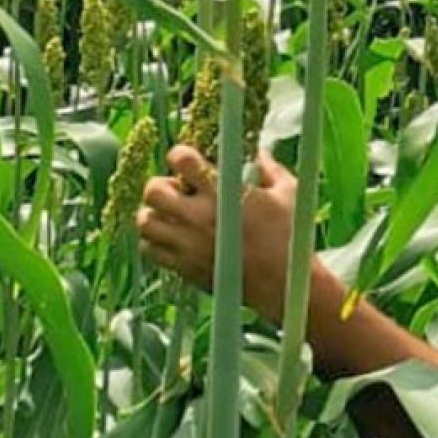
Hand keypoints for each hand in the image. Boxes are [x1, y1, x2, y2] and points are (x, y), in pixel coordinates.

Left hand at [137, 146, 299, 321]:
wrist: (288, 285)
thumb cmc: (292, 238)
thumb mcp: (289, 195)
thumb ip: (269, 169)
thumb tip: (257, 152)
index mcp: (224, 193)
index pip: (181, 158)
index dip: (181, 156)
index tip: (189, 163)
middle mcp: (201, 217)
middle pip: (153, 189)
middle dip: (163, 187)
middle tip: (178, 194)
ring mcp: (189, 244)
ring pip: (145, 220)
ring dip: (155, 215)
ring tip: (172, 218)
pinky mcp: (186, 268)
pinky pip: (149, 250)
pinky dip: (155, 242)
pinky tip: (174, 240)